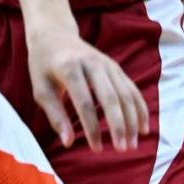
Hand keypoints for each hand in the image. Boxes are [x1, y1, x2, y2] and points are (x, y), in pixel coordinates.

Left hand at [26, 25, 148, 153]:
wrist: (53, 34)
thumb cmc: (44, 65)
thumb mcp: (40, 88)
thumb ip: (55, 115)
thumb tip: (68, 143)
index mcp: (69, 67)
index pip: (85, 102)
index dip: (92, 127)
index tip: (96, 149)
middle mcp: (91, 63)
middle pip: (110, 97)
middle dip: (118, 125)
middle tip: (122, 150)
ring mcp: (105, 62)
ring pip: (125, 93)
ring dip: (132, 120)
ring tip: (132, 145)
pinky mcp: (114, 66)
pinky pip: (131, 88)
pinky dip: (140, 108)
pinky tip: (143, 128)